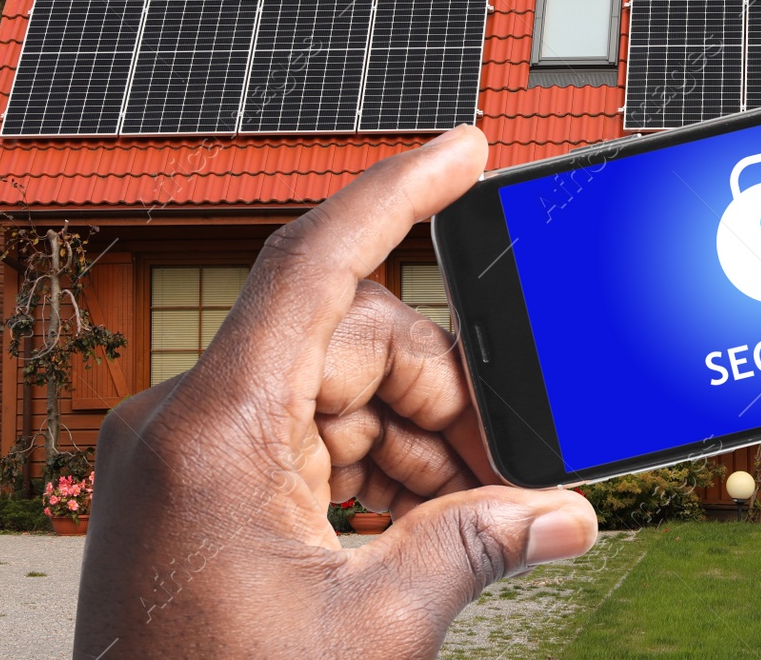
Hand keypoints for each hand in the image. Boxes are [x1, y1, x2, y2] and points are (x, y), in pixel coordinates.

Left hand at [72, 126, 598, 658]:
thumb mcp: (372, 631)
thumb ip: (476, 548)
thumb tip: (567, 517)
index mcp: (217, 430)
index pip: (315, 261)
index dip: (399, 192)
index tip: (465, 149)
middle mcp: (193, 418)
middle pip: (354, 337)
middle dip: (445, 393)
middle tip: (511, 472)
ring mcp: (195, 450)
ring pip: (340, 387)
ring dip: (418, 440)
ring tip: (474, 514)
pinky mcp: (204, 482)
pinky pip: (310, 432)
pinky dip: (375, 465)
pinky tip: (417, 522)